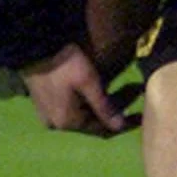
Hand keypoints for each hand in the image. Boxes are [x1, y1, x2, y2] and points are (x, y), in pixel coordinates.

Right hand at [20, 43, 142, 137]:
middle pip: (93, 122)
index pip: (102, 130)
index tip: (142, 114)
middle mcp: (57, 124)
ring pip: (83, 114)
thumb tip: (120, 126)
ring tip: (123, 89)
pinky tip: (99, 90)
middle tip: (136, 91)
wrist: (34, 46)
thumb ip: (105, 106)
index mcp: (68, 122)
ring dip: (103, 105)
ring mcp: (49, 114)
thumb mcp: (88, 81)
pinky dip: (87, 102)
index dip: (124, 123)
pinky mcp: (44, 103)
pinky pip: (72, 108)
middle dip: (116, 109)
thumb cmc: (64, 63)